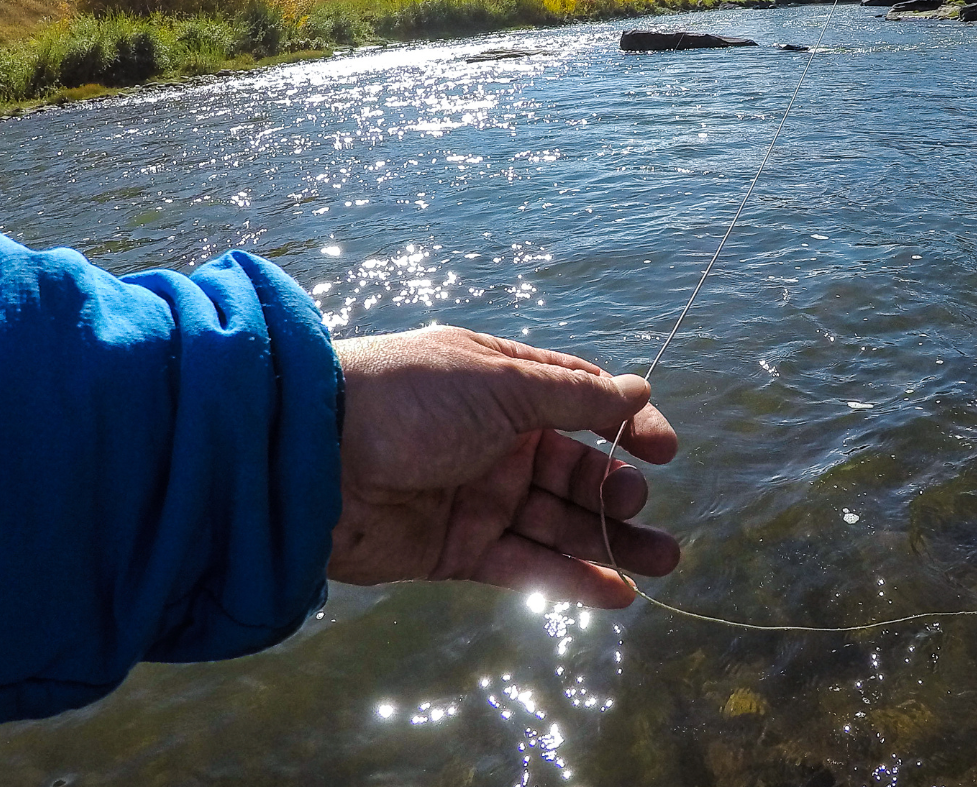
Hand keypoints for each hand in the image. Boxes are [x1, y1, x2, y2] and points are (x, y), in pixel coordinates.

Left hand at [327, 325, 679, 607]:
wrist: (311, 457)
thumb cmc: (407, 400)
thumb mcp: (502, 384)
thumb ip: (575, 397)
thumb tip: (638, 391)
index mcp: (503, 386)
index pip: (581, 403)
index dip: (626, 424)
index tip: (665, 449)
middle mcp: (493, 440)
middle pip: (574, 470)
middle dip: (617, 490)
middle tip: (641, 507)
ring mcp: (475, 497)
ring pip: (557, 523)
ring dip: (609, 541)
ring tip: (662, 561)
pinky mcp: (455, 550)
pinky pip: (524, 565)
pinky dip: (569, 579)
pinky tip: (615, 592)